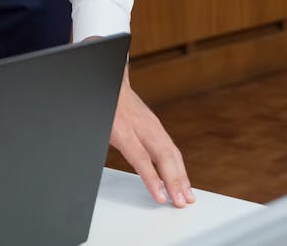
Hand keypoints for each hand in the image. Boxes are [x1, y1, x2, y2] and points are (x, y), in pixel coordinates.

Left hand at [110, 67, 193, 207]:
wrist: (113, 83)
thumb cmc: (105, 106)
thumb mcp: (99, 127)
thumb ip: (104, 142)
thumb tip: (105, 163)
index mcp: (122, 127)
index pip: (140, 157)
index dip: (152, 178)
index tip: (161, 197)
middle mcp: (142, 126)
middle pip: (163, 156)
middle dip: (175, 181)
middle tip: (181, 202)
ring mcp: (153, 125)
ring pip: (171, 152)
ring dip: (182, 176)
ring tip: (187, 197)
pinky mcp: (157, 127)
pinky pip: (171, 149)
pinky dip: (179, 167)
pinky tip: (183, 181)